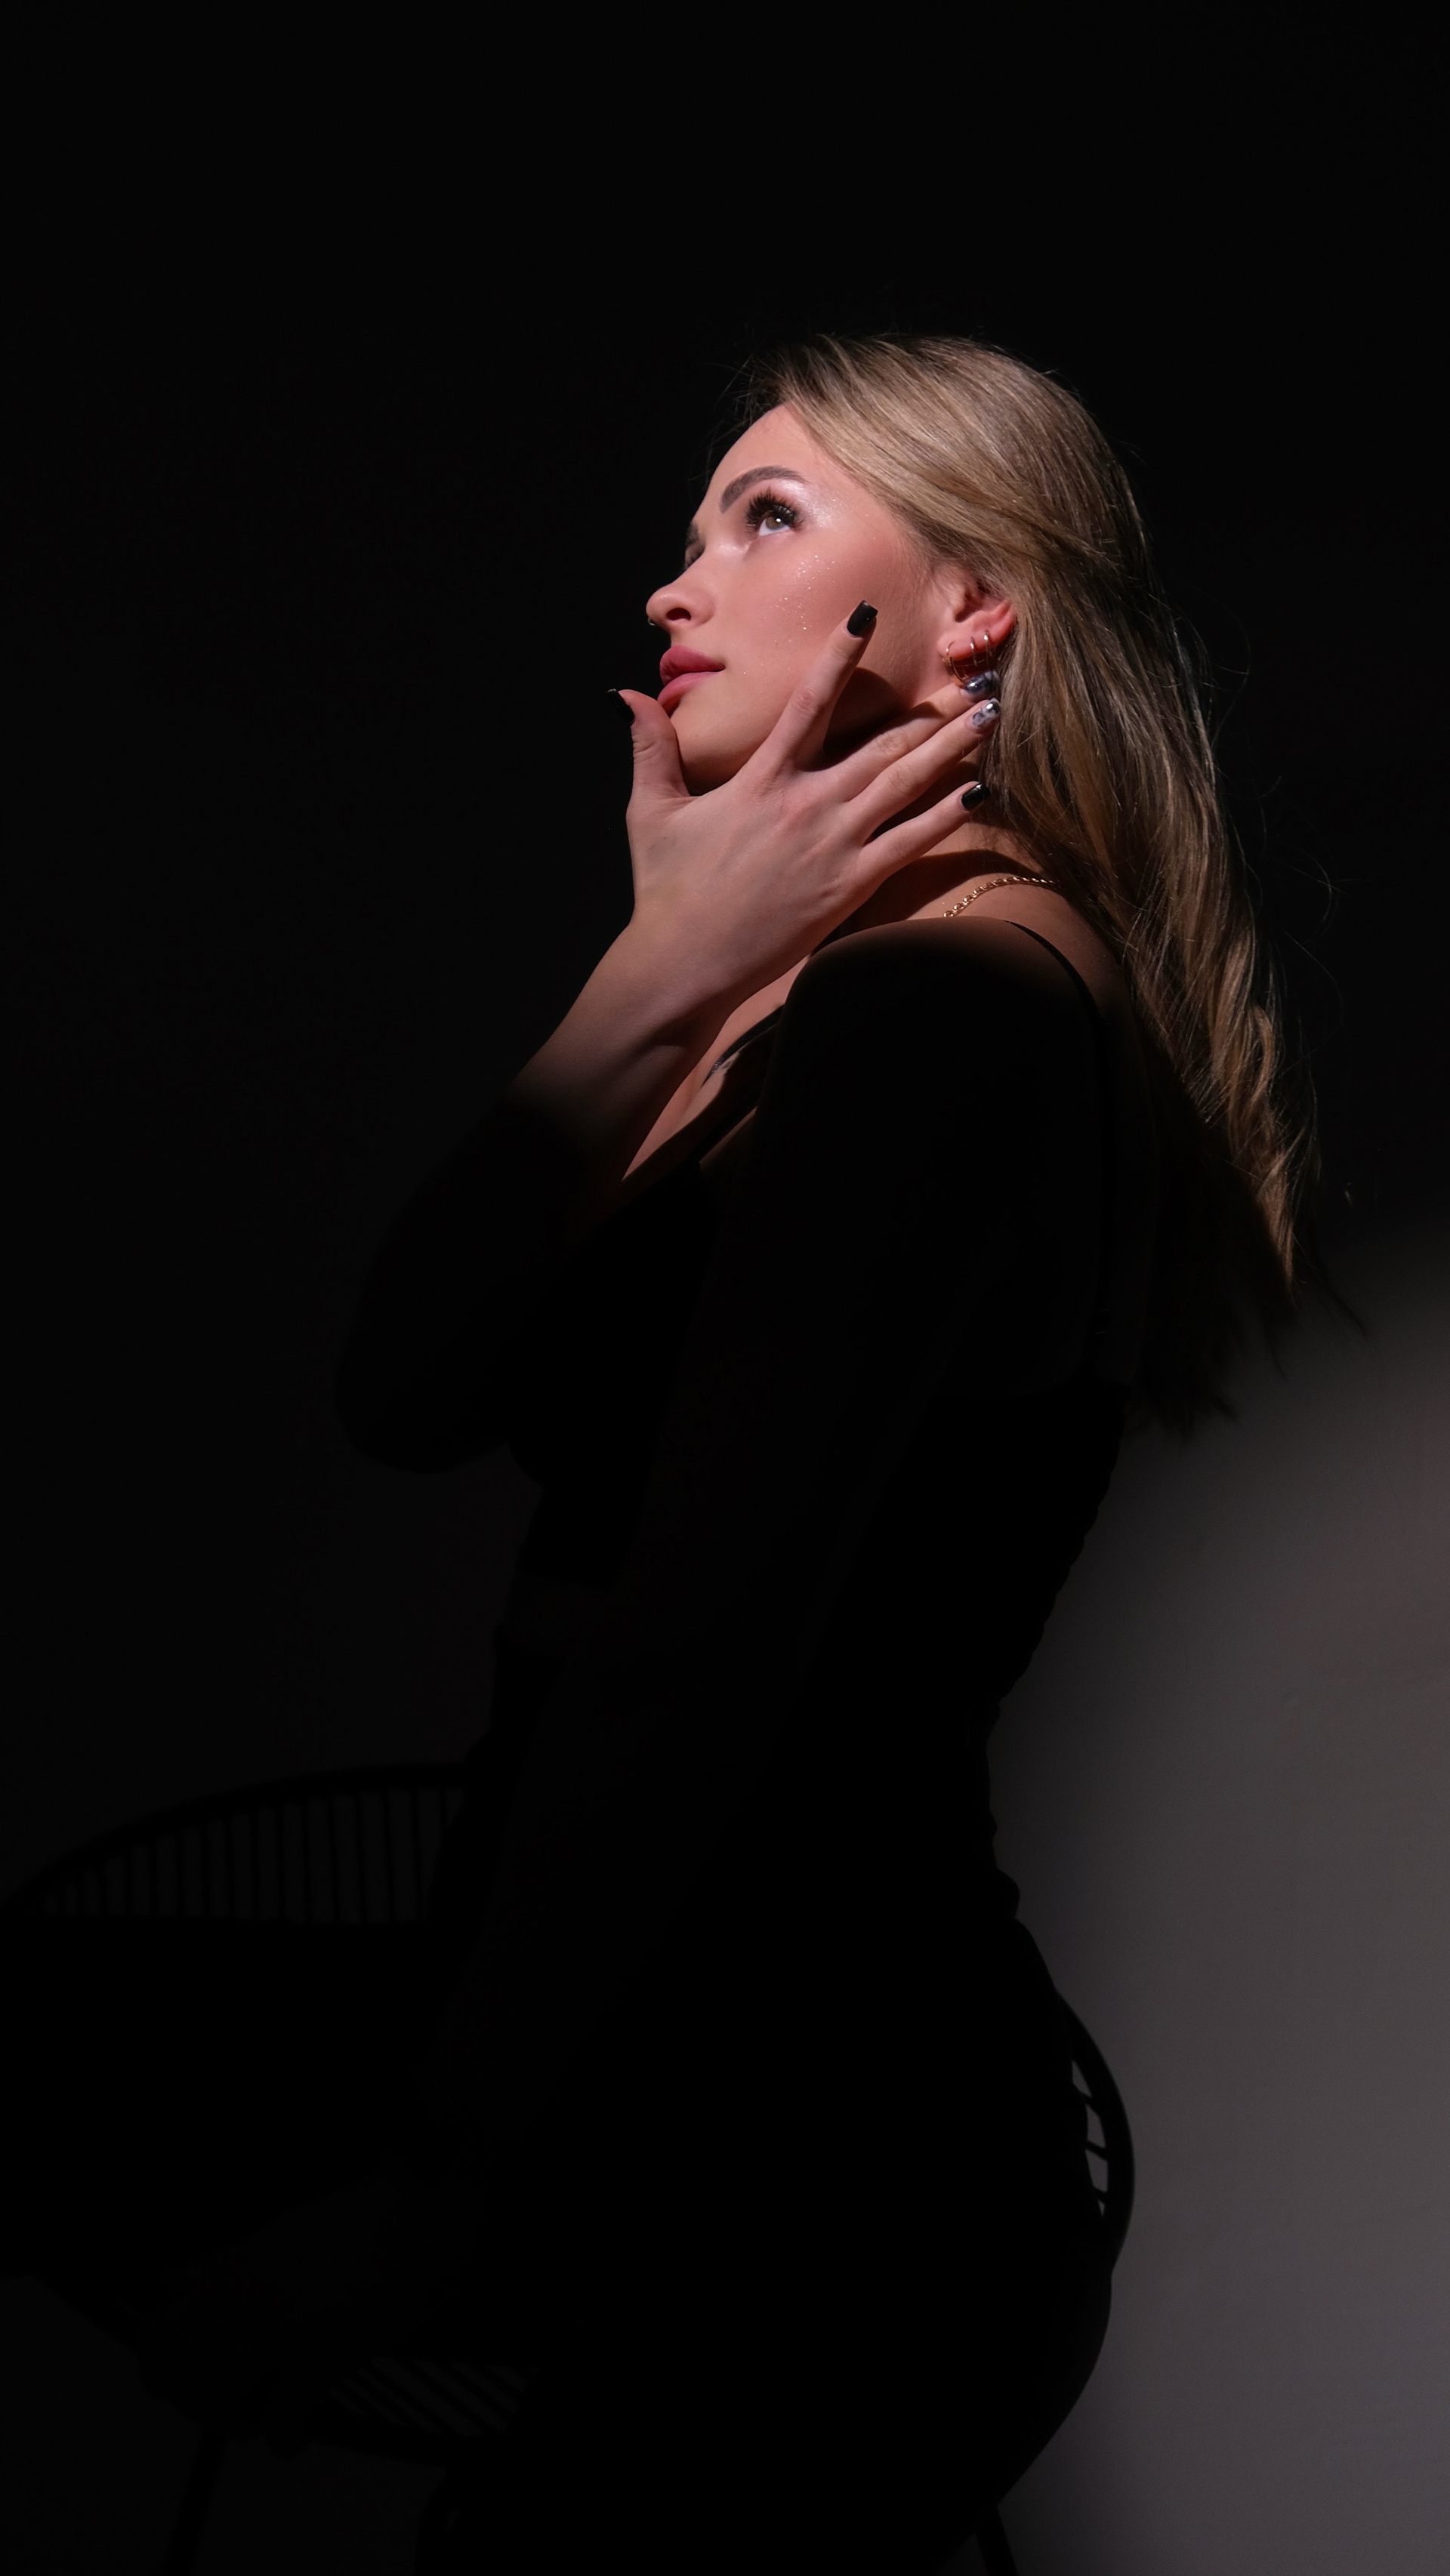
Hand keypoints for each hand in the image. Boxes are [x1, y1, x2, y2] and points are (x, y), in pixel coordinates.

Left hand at [136, 2165, 483, 2451]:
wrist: (405, 2226)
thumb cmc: (344, 2225)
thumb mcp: (267, 2235)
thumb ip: (217, 2264)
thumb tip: (170, 2279)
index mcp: (225, 2274)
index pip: (156, 2335)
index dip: (161, 2366)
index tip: (182, 2376)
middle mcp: (240, 2306)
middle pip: (180, 2382)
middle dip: (198, 2402)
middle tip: (226, 2402)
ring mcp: (277, 2336)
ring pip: (220, 2407)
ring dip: (236, 2423)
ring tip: (257, 2420)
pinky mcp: (318, 2363)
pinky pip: (278, 2425)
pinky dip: (283, 2440)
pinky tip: (295, 2436)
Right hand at [617, 609, 994, 1019]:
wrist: (684, 962)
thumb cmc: (668, 892)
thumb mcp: (650, 812)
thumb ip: (649, 749)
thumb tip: (624, 693)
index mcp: (760, 779)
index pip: (806, 702)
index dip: (838, 655)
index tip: (866, 614)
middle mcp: (805, 802)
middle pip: (881, 741)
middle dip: (931, 709)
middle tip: (973, 678)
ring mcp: (833, 843)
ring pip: (905, 781)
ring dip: (951, 747)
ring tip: (989, 715)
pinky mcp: (851, 884)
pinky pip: (911, 842)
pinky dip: (946, 815)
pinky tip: (978, 791)